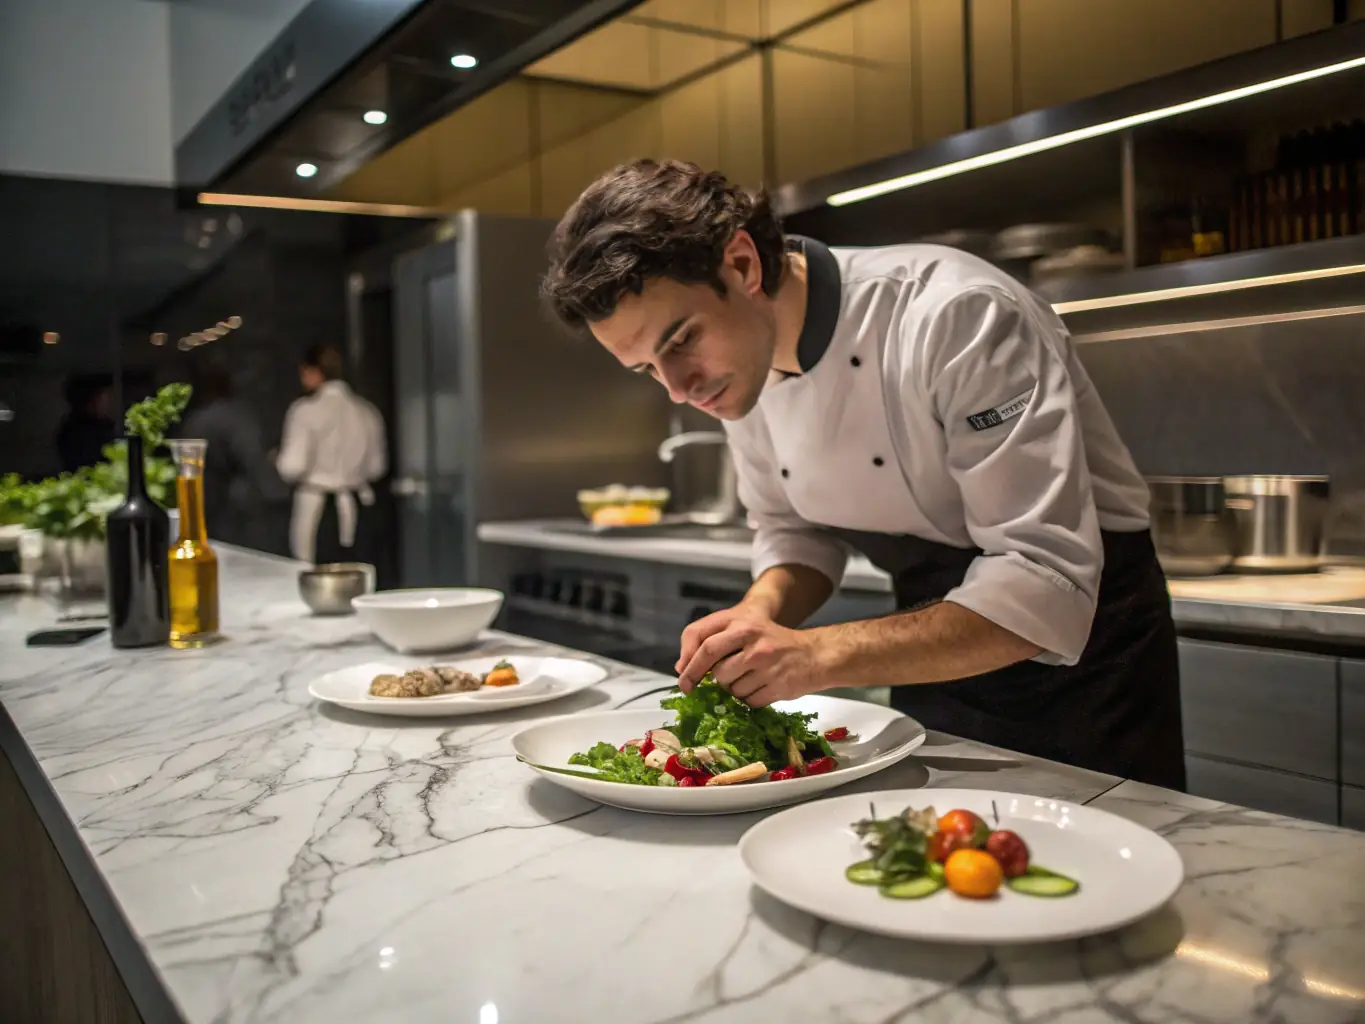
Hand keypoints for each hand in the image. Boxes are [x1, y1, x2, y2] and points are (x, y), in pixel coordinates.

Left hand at [676, 608, 829, 707]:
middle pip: (715, 669)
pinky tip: (759, 687)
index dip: (688, 662)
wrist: (813, 654)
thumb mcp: (745, 628)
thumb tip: (683, 667)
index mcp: (742, 623)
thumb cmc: (772, 641)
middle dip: (700, 680)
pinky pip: (748, 701)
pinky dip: (748, 699)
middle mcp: (754, 640)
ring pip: (731, 688)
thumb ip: (714, 639)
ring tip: (745, 679)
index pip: (704, 642)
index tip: (683, 677)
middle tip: (692, 689)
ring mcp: (766, 663)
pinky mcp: (777, 684)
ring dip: (731, 689)